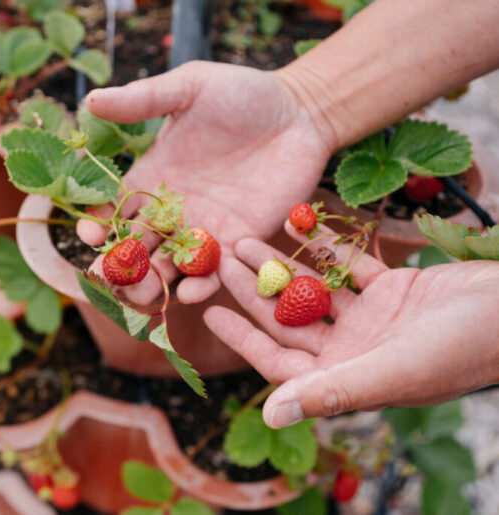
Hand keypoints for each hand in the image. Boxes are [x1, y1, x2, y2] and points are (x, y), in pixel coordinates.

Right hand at [78, 61, 334, 304]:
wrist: (300, 114)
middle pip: (135, 249)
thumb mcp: (189, 88)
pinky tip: (191, 292)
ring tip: (144, 294)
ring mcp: (203, 230)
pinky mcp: (238, 243)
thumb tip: (90, 100)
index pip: (113, 209)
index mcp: (151, 177)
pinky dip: (199, 287)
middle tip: (110, 275)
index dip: (98, 225)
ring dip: (152, 286)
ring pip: (167, 270)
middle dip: (119, 267)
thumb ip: (143, 99)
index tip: (90, 234)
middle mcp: (171, 210)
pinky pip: (213, 274)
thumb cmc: (243, 93)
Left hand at [204, 224, 498, 427]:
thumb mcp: (391, 372)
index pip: (279, 361)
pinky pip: (348, 267)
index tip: (208, 313)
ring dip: (280, 267)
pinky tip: (294, 225)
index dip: (243, 339)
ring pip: (313, 291)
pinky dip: (324, 249)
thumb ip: (330, 391)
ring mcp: (372, 319)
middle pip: (289, 319)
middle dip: (254, 291)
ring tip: (245, 240)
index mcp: (347, 376)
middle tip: (220, 262)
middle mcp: (353, 349)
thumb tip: (270, 415)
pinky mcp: (392, 291)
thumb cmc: (460, 348)